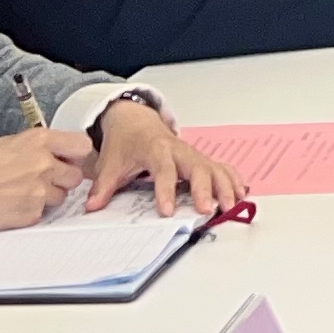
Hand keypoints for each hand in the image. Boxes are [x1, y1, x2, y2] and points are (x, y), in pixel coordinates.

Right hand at [0, 127, 93, 243]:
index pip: (82, 145)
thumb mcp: (3, 145)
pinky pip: (42, 214)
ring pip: (61, 196)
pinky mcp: (30, 214)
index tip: (68, 161)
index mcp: (37, 140)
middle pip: (75, 175)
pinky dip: (31, 213)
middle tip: (40, 182)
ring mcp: (38, 190)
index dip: (76, 156)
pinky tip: (10, 208)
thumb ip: (34, 147)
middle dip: (61, 180)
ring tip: (18, 195)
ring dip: (47, 198)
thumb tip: (54, 152)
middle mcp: (43, 163)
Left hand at [88, 99, 242, 217]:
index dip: (166, 191)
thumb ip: (103, 186)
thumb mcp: (111, 162)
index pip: (164, 171)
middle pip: (198, 168)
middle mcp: (179, 151)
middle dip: (205, 189)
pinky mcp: (200, 159)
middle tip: (208, 210)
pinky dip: (232, 179)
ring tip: (231, 205)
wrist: (136, 121)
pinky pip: (221, 167)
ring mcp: (192, 155)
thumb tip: (92, 206)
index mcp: (157, 149)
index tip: (166, 211)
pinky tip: (241, 193)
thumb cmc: (126, 141)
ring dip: (224, 186)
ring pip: (214, 168)